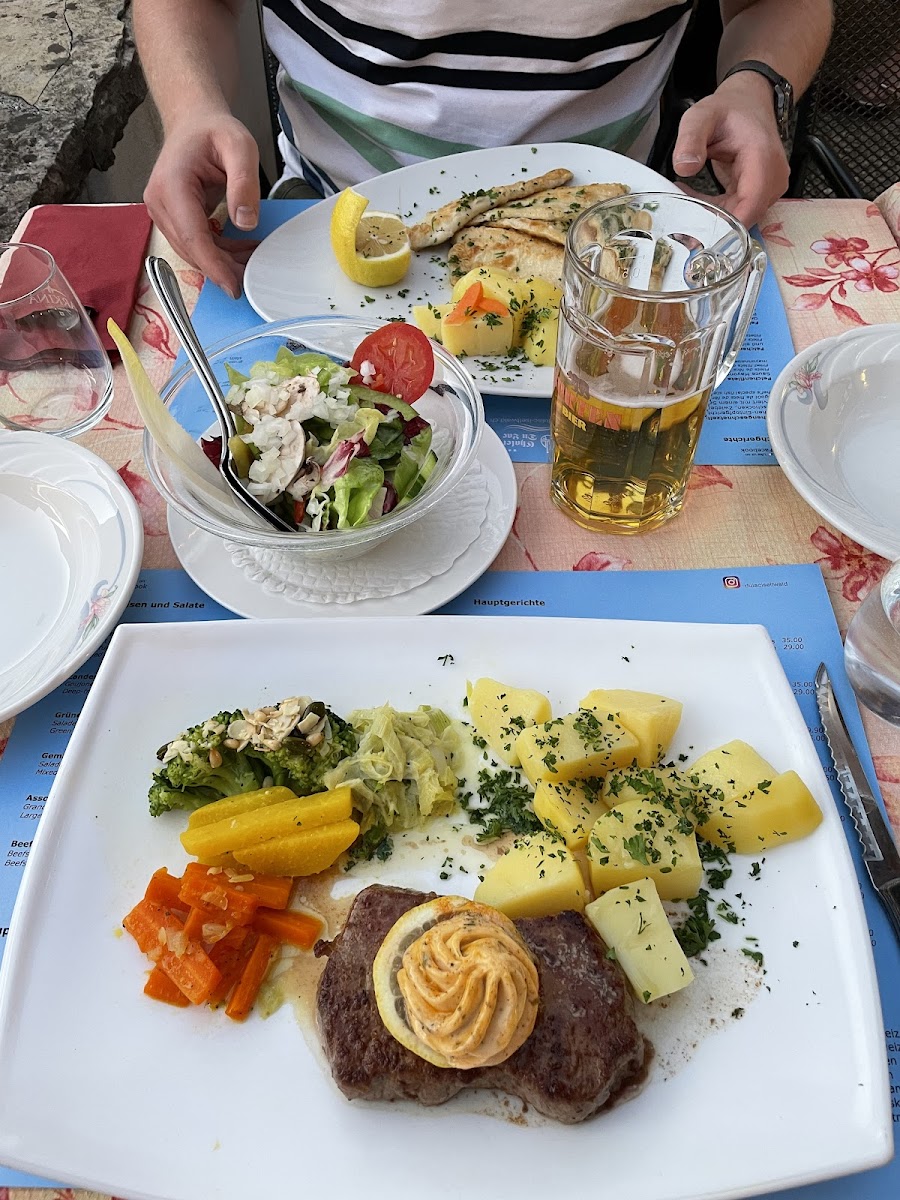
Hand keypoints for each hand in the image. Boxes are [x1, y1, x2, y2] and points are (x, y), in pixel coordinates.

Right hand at [144, 111, 259, 297]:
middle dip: (222, 268)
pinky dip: (218, 252)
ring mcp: (162, 212)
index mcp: (172, 185)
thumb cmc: (214, 131)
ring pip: (192, 251)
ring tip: (252, 259)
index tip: (233, 287)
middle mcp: (159, 202)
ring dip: (222, 262)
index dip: (214, 266)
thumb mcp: (240, 147)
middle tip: (254, 275)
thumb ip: (244, 183)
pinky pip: (194, 244)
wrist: (194, 122)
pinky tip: (241, 251)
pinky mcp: (171, 218)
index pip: (192, 237)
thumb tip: (246, 223)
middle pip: (191, 250)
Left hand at [671, 72, 789, 227]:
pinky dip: (716, 212)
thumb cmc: (728, 110)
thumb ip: (690, 139)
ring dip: (713, 218)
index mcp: (762, 157)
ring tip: (688, 203)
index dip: (727, 225)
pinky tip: (698, 200)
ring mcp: (769, 187)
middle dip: (713, 225)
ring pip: (741, 220)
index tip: (698, 233)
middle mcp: (772, 176)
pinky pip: (738, 214)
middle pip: (745, 217)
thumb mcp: (701, 116)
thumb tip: (684, 167)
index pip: (751, 204)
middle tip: (682, 220)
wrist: (748, 103)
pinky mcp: (761, 194)